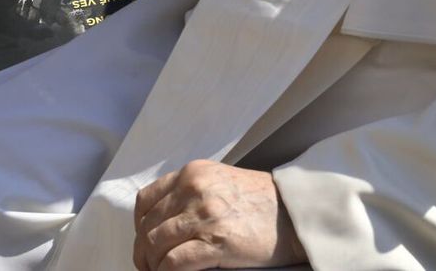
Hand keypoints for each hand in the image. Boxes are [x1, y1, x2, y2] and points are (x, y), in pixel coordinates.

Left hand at [133, 162, 304, 270]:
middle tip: (147, 264)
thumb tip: (164, 219)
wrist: (296, 213)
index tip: (143, 240)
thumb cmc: (261, 201)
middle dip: (143, 250)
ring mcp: (203, 215)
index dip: (138, 225)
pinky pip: (175, 262)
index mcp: (191, 174)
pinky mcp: (216, 242)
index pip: (146, 200)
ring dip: (152, 264)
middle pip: (148, 225)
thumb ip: (191, 192)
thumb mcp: (219, 181)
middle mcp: (192, 189)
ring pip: (156, 244)